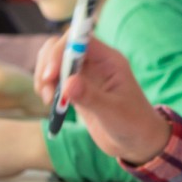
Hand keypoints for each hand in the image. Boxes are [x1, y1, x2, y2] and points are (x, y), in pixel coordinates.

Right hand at [35, 34, 169, 165]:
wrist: (137, 141)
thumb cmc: (134, 124)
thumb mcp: (113, 112)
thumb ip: (91, 97)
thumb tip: (68, 83)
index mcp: (109, 60)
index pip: (79, 39)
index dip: (61, 50)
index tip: (51, 74)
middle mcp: (95, 62)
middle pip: (62, 46)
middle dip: (49, 64)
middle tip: (48, 92)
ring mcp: (84, 74)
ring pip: (54, 61)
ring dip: (45, 77)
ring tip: (49, 100)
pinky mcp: (76, 88)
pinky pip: (54, 78)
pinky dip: (47, 87)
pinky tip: (52, 104)